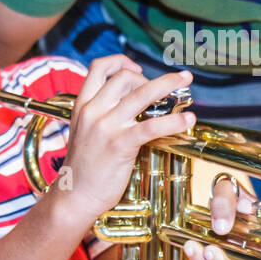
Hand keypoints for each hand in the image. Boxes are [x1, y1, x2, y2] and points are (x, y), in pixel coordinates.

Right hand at [58, 56, 195, 222]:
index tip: (138, 68)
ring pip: (141, 93)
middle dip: (151, 77)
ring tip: (186, 83)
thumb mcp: (84, 133)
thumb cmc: (84, 170)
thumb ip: (103, 115)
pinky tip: (186, 120)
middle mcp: (93, 111)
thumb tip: (132, 105)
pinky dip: (173, 121)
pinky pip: (151, 125)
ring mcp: (105, 127)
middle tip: (170, 86)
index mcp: (83, 105)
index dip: (122, 61)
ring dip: (168, 84)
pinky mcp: (119, 145)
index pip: (99, 67)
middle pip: (125, 76)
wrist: (74, 197)